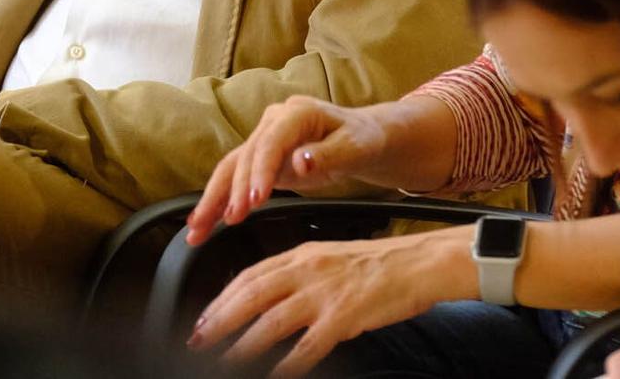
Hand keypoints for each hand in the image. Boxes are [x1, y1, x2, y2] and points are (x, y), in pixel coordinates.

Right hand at [186, 95, 401, 245]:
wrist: (361, 137)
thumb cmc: (361, 140)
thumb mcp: (354, 147)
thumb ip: (327, 156)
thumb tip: (300, 162)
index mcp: (296, 113)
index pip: (271, 144)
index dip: (260, 172)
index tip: (255, 201)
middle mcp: (273, 122)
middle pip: (245, 157)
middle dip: (233, 191)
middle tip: (226, 221)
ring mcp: (263, 139)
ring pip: (231, 168)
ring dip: (213, 199)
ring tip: (196, 229)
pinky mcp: (260, 158)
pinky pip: (235, 179)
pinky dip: (220, 201)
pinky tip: (204, 223)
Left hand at [187, 230, 466, 376]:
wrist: (422, 263)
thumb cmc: (382, 264)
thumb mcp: (333, 257)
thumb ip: (301, 274)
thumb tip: (271, 296)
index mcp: (304, 254)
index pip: (250, 275)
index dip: (221, 297)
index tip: (203, 316)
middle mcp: (308, 270)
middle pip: (250, 295)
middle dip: (218, 320)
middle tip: (197, 339)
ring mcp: (325, 293)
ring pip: (270, 322)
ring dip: (242, 346)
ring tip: (223, 361)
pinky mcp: (344, 317)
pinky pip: (306, 347)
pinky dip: (286, 365)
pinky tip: (273, 376)